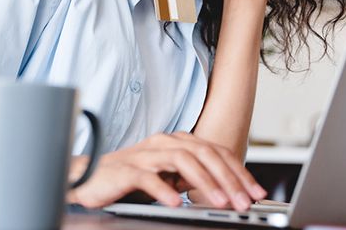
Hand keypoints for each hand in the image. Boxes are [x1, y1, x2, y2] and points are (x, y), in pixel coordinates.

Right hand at [66, 132, 265, 210]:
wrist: (89, 178)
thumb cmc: (131, 179)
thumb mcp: (170, 177)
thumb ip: (194, 177)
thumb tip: (228, 189)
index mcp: (177, 142)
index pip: (216, 152)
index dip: (239, 171)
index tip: (256, 192)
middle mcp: (164, 143)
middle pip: (203, 153)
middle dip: (228, 178)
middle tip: (244, 202)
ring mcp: (145, 154)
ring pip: (182, 161)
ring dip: (205, 183)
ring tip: (219, 203)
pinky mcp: (126, 170)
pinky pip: (148, 178)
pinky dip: (164, 190)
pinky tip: (176, 203)